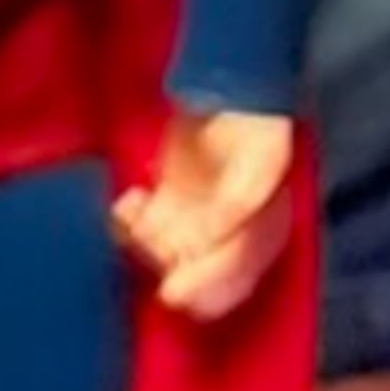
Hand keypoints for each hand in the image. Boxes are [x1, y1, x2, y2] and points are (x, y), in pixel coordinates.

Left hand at [113, 107, 297, 323]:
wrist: (233, 99)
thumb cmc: (255, 136)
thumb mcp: (258, 171)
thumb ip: (235, 208)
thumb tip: (204, 241)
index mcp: (260, 240)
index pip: (232, 284)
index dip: (203, 291)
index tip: (173, 290)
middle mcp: (227, 242)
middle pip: (194, 278)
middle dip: (168, 266)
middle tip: (152, 242)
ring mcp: (194, 225)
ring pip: (162, 255)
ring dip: (145, 239)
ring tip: (141, 207)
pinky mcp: (167, 206)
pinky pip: (142, 230)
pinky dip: (129, 222)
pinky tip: (132, 200)